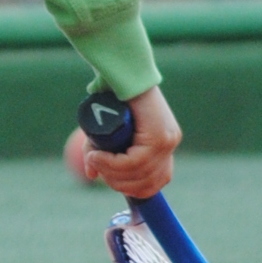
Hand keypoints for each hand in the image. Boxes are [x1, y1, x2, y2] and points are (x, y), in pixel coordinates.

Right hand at [64, 84, 181, 199]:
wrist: (123, 73)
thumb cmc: (114, 98)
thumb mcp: (110, 131)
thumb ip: (104, 154)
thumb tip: (92, 176)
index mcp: (163, 145)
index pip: (155, 182)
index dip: (132, 189)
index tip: (110, 181)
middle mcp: (169, 144)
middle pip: (146, 183)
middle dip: (117, 183)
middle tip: (96, 168)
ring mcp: (167, 141)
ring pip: (138, 173)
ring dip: (111, 172)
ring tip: (94, 158)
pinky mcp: (159, 136)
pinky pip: (135, 162)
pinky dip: (114, 163)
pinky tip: (99, 157)